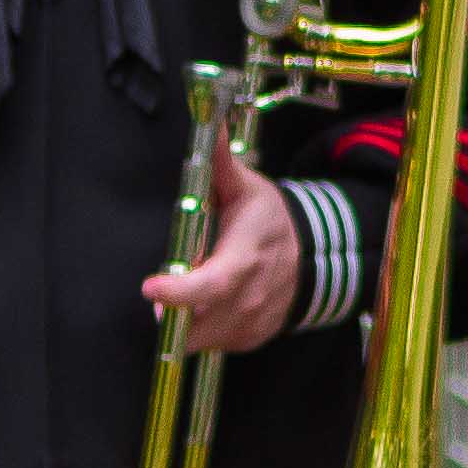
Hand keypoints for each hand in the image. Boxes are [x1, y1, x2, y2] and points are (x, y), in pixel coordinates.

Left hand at [143, 151, 301, 354]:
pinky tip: (207, 304)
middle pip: (198, 318)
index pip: (211, 284)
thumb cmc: (270, 220)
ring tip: (191, 289)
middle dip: (172, 307)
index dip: (178, 292)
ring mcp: (251, 322)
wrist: (317, 256)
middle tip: (163, 290)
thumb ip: (219, 163)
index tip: (150, 286)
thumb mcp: (246, 188)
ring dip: (184, 318)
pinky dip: (201, 328)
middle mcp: (250, 296)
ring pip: (200, 336)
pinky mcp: (249, 338)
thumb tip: (209, 125)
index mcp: (245, 258)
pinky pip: (211, 342)